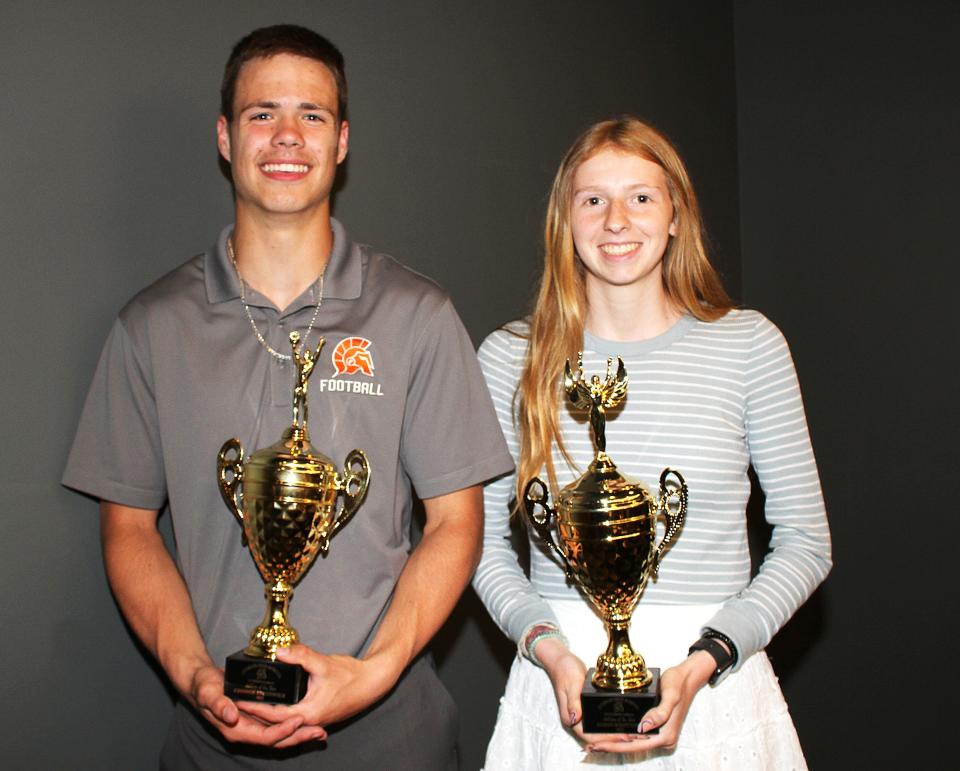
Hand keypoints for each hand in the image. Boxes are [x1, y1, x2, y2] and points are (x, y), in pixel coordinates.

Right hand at [188, 663, 326, 746]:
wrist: (201, 682)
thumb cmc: (203, 686)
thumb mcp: (208, 692)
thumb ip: (218, 704)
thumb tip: (231, 714)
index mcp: (236, 729)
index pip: (265, 736)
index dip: (283, 731)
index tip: (300, 720)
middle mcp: (247, 730)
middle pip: (277, 740)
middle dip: (299, 737)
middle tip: (320, 733)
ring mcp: (253, 724)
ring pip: (281, 734)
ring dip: (300, 733)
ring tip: (321, 731)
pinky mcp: (258, 716)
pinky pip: (278, 724)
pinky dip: (293, 723)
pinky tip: (308, 719)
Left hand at [237, 644, 392, 740]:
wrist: (372, 683)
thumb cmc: (351, 675)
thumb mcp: (324, 663)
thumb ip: (301, 656)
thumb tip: (280, 651)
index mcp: (308, 713)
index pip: (273, 715)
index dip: (253, 708)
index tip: (237, 702)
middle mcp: (309, 722)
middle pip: (275, 724)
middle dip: (255, 714)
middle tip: (236, 704)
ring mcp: (314, 722)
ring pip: (283, 724)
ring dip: (266, 716)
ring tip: (249, 705)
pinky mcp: (318, 717)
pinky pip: (293, 721)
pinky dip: (279, 716)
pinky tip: (272, 708)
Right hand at [535, 638, 641, 748]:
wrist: (561, 660)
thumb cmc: (565, 670)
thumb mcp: (571, 683)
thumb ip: (573, 701)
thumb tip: (575, 718)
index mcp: (570, 718)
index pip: (590, 737)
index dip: (608, 740)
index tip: (624, 737)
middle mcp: (576, 721)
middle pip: (596, 738)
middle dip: (615, 740)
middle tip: (636, 737)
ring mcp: (581, 716)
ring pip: (599, 732)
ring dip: (615, 734)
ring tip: (634, 733)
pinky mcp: (586, 710)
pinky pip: (599, 722)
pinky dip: (611, 725)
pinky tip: (623, 723)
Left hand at [583, 651, 714, 754]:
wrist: (688, 676)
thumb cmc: (678, 683)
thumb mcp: (670, 695)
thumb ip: (659, 713)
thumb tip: (642, 728)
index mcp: (666, 736)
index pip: (635, 745)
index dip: (614, 746)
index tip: (597, 745)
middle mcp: (664, 739)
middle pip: (633, 747)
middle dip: (611, 747)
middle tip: (590, 747)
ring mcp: (660, 735)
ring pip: (634, 743)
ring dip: (615, 744)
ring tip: (595, 743)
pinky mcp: (657, 728)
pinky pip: (637, 737)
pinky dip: (623, 737)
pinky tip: (611, 735)